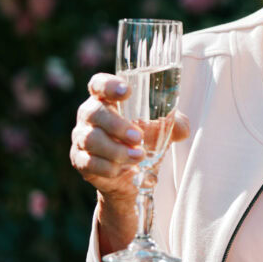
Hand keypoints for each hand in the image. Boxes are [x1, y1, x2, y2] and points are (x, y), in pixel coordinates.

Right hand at [69, 73, 189, 205]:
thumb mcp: (163, 129)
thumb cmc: (145, 141)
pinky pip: (89, 162)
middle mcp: (90, 115)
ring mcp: (81, 138)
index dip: (108, 85)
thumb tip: (182, 128)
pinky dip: (108, 167)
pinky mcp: (80, 161)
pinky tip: (123, 169)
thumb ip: (175, 123)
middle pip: (94, 112)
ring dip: (116, 149)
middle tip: (138, 137)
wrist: (132, 178)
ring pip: (91, 139)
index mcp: (107, 99)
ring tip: (138, 156)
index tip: (127, 91)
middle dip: (116, 125)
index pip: (99, 84)